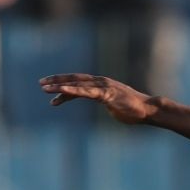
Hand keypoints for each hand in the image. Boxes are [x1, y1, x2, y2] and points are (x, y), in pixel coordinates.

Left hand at [39, 73, 157, 123]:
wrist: (148, 110)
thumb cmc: (134, 110)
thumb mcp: (114, 106)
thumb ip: (106, 103)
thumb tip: (106, 106)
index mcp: (101, 84)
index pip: (78, 82)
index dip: (63, 83)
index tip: (50, 87)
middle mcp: (100, 82)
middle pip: (74, 79)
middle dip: (56, 81)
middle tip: (41, 84)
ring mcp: (103, 87)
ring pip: (76, 85)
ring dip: (59, 86)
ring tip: (44, 89)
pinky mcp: (106, 94)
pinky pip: (86, 92)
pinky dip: (72, 91)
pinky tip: (61, 91)